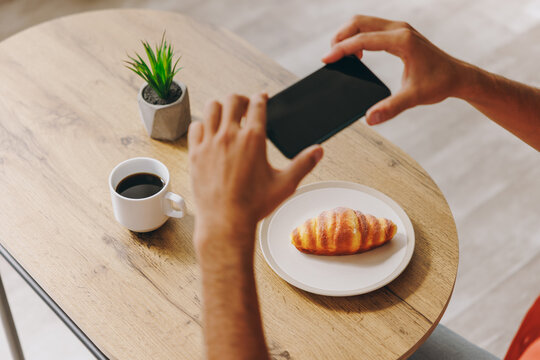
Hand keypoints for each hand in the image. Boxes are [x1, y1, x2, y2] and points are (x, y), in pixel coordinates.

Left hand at [188, 93, 322, 252]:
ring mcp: (210, 143)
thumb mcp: (285, 185)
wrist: (225, 222)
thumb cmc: (254, 205)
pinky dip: (203, 125)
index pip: (257, 104)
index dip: (261, 97)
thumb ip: (303, 164)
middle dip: (241, 100)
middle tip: (245, 108)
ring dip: (220, 108)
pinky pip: (195, 127)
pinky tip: (209, 134)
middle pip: (232, 100)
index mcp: (253, 139)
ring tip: (226, 117)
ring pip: (211, 108)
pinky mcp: (195, 154)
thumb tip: (318, 151)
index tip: (261, 98)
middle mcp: (230, 136)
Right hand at [322, 15, 467, 124]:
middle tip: (330, 56)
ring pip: (364, 22)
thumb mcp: (414, 98)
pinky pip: (372, 28)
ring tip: (341, 56)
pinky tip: (358, 54)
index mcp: (402, 40)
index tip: (326, 59)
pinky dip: (358, 37)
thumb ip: (391, 108)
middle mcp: (399, 29)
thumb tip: (370, 118)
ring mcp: (399, 29)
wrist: (457, 76)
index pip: (363, 39)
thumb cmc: (439, 84)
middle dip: (340, 36)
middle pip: (359, 22)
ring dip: (348, 35)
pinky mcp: (399, 33)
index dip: (341, 49)